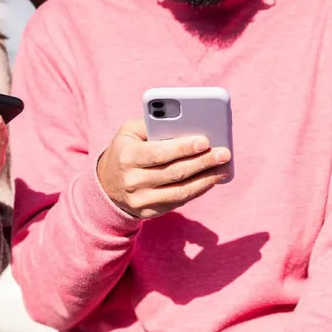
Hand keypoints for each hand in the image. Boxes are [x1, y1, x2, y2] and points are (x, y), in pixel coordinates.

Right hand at [97, 119, 230, 219]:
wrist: (106, 185)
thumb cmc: (125, 149)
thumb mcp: (129, 131)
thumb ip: (152, 122)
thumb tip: (184, 119)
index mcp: (128, 156)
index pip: (159, 153)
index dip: (183, 147)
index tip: (205, 140)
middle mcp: (133, 181)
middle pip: (175, 172)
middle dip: (203, 162)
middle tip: (224, 153)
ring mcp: (141, 200)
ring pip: (181, 191)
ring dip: (207, 179)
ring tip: (224, 167)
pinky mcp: (150, 212)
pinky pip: (179, 201)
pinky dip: (199, 189)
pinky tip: (212, 178)